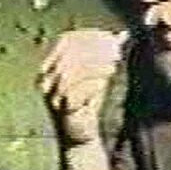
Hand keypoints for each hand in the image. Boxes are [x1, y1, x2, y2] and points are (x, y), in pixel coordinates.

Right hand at [37, 29, 127, 145]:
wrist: (82, 136)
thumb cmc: (89, 103)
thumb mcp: (99, 74)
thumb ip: (106, 55)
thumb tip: (123, 34)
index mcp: (53, 64)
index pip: (65, 41)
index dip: (87, 36)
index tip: (109, 36)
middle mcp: (47, 78)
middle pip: (68, 55)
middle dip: (94, 50)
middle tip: (115, 50)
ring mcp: (52, 94)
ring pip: (70, 73)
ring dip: (94, 67)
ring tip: (113, 66)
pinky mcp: (62, 110)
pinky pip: (75, 92)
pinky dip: (91, 85)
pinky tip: (105, 82)